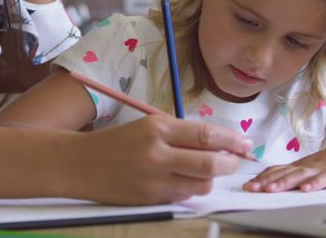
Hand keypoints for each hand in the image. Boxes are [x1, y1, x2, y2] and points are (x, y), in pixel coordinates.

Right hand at [71, 115, 252, 204]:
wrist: (80, 164)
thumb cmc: (116, 142)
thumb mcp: (147, 126)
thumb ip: (180, 134)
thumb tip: (217, 144)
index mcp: (157, 128)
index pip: (206, 136)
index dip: (232, 142)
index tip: (246, 144)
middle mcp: (157, 153)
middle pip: (210, 163)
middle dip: (229, 164)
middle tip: (235, 161)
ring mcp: (154, 179)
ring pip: (201, 184)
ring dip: (212, 179)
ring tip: (208, 171)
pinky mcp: (150, 199)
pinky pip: (184, 196)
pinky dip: (192, 189)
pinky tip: (187, 181)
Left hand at [244, 135, 325, 192]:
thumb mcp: (313, 168)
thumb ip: (296, 174)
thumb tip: (276, 182)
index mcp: (300, 165)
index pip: (277, 171)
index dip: (262, 178)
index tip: (247, 185)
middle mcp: (307, 166)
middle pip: (284, 173)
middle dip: (266, 181)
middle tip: (251, 188)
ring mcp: (321, 168)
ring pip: (300, 175)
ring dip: (284, 182)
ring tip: (270, 190)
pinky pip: (324, 179)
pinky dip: (314, 184)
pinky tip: (305, 190)